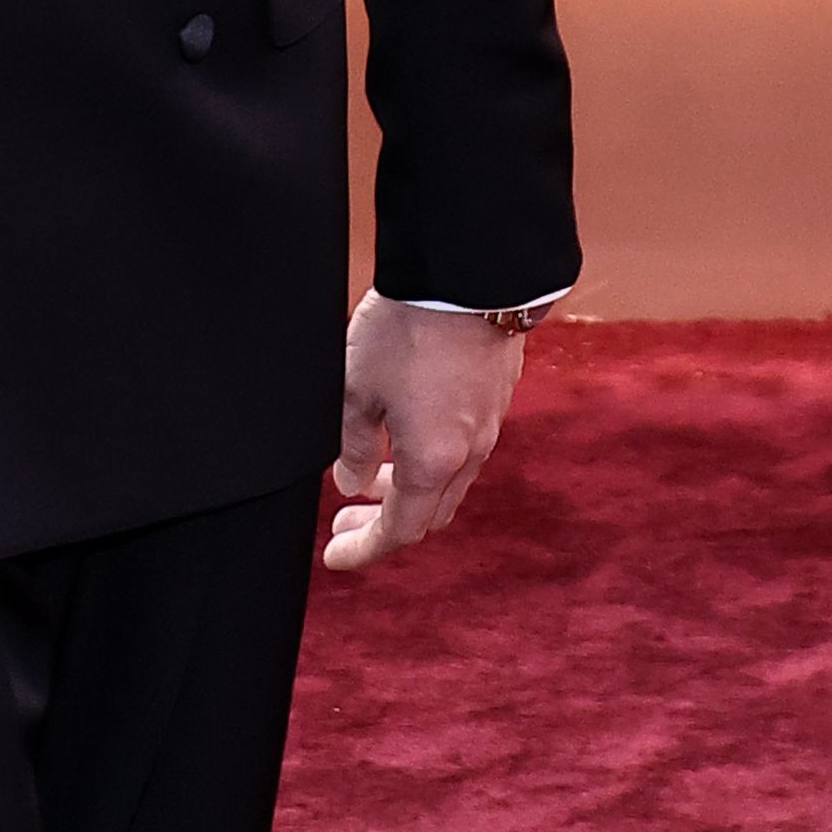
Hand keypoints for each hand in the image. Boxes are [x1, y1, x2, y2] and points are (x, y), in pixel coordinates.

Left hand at [324, 295, 529, 578]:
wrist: (470, 275)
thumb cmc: (408, 330)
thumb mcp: (356, 390)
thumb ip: (350, 445)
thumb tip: (348, 482)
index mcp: (432, 462)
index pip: (399, 531)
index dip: (364, 550)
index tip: (335, 556)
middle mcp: (468, 454)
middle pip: (429, 515)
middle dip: (384, 526)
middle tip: (342, 521)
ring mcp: (488, 427)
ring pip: (449, 483)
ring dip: (407, 491)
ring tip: (366, 475)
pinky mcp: (496, 398)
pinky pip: (463, 451)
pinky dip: (430, 463)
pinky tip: (403, 436)